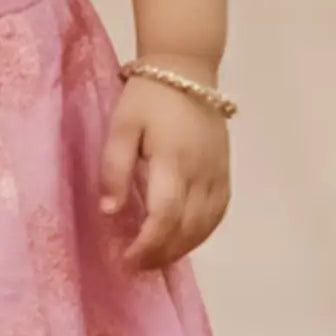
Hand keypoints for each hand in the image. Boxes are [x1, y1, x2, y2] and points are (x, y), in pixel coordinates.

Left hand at [98, 73, 229, 269]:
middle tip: (136, 265)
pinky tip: (184, 241)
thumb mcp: (120, 126)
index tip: (126, 259)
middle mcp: (201, 172)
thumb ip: (114, 168)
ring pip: (206, 225)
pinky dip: (202, 233)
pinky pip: (219, 213)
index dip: (147, 245)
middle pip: (188, 228)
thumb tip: (110, 211)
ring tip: (156, 260)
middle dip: (162, 254)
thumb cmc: (147, 97)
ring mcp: (218, 173)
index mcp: (173, 160)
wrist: (187, 69)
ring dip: (182, 249)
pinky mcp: (225, 171)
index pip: (165, 216)